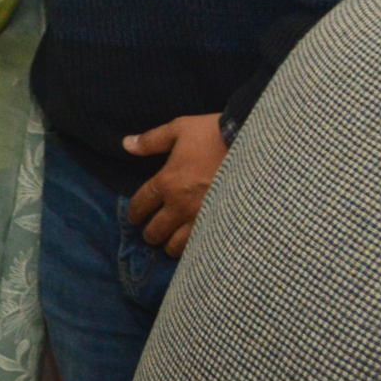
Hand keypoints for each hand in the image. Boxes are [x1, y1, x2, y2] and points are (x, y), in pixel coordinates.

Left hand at [123, 113, 227, 256]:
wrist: (254, 147)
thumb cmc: (214, 135)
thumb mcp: (179, 130)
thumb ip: (151, 140)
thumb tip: (126, 144)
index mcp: (167, 182)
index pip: (141, 205)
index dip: (134, 213)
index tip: (134, 217)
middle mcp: (181, 205)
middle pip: (156, 230)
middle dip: (150, 233)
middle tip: (151, 233)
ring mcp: (202, 218)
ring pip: (176, 246)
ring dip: (169, 245)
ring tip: (170, 243)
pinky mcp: (222, 225)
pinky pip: (202, 247)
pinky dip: (194, 250)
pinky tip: (194, 248)